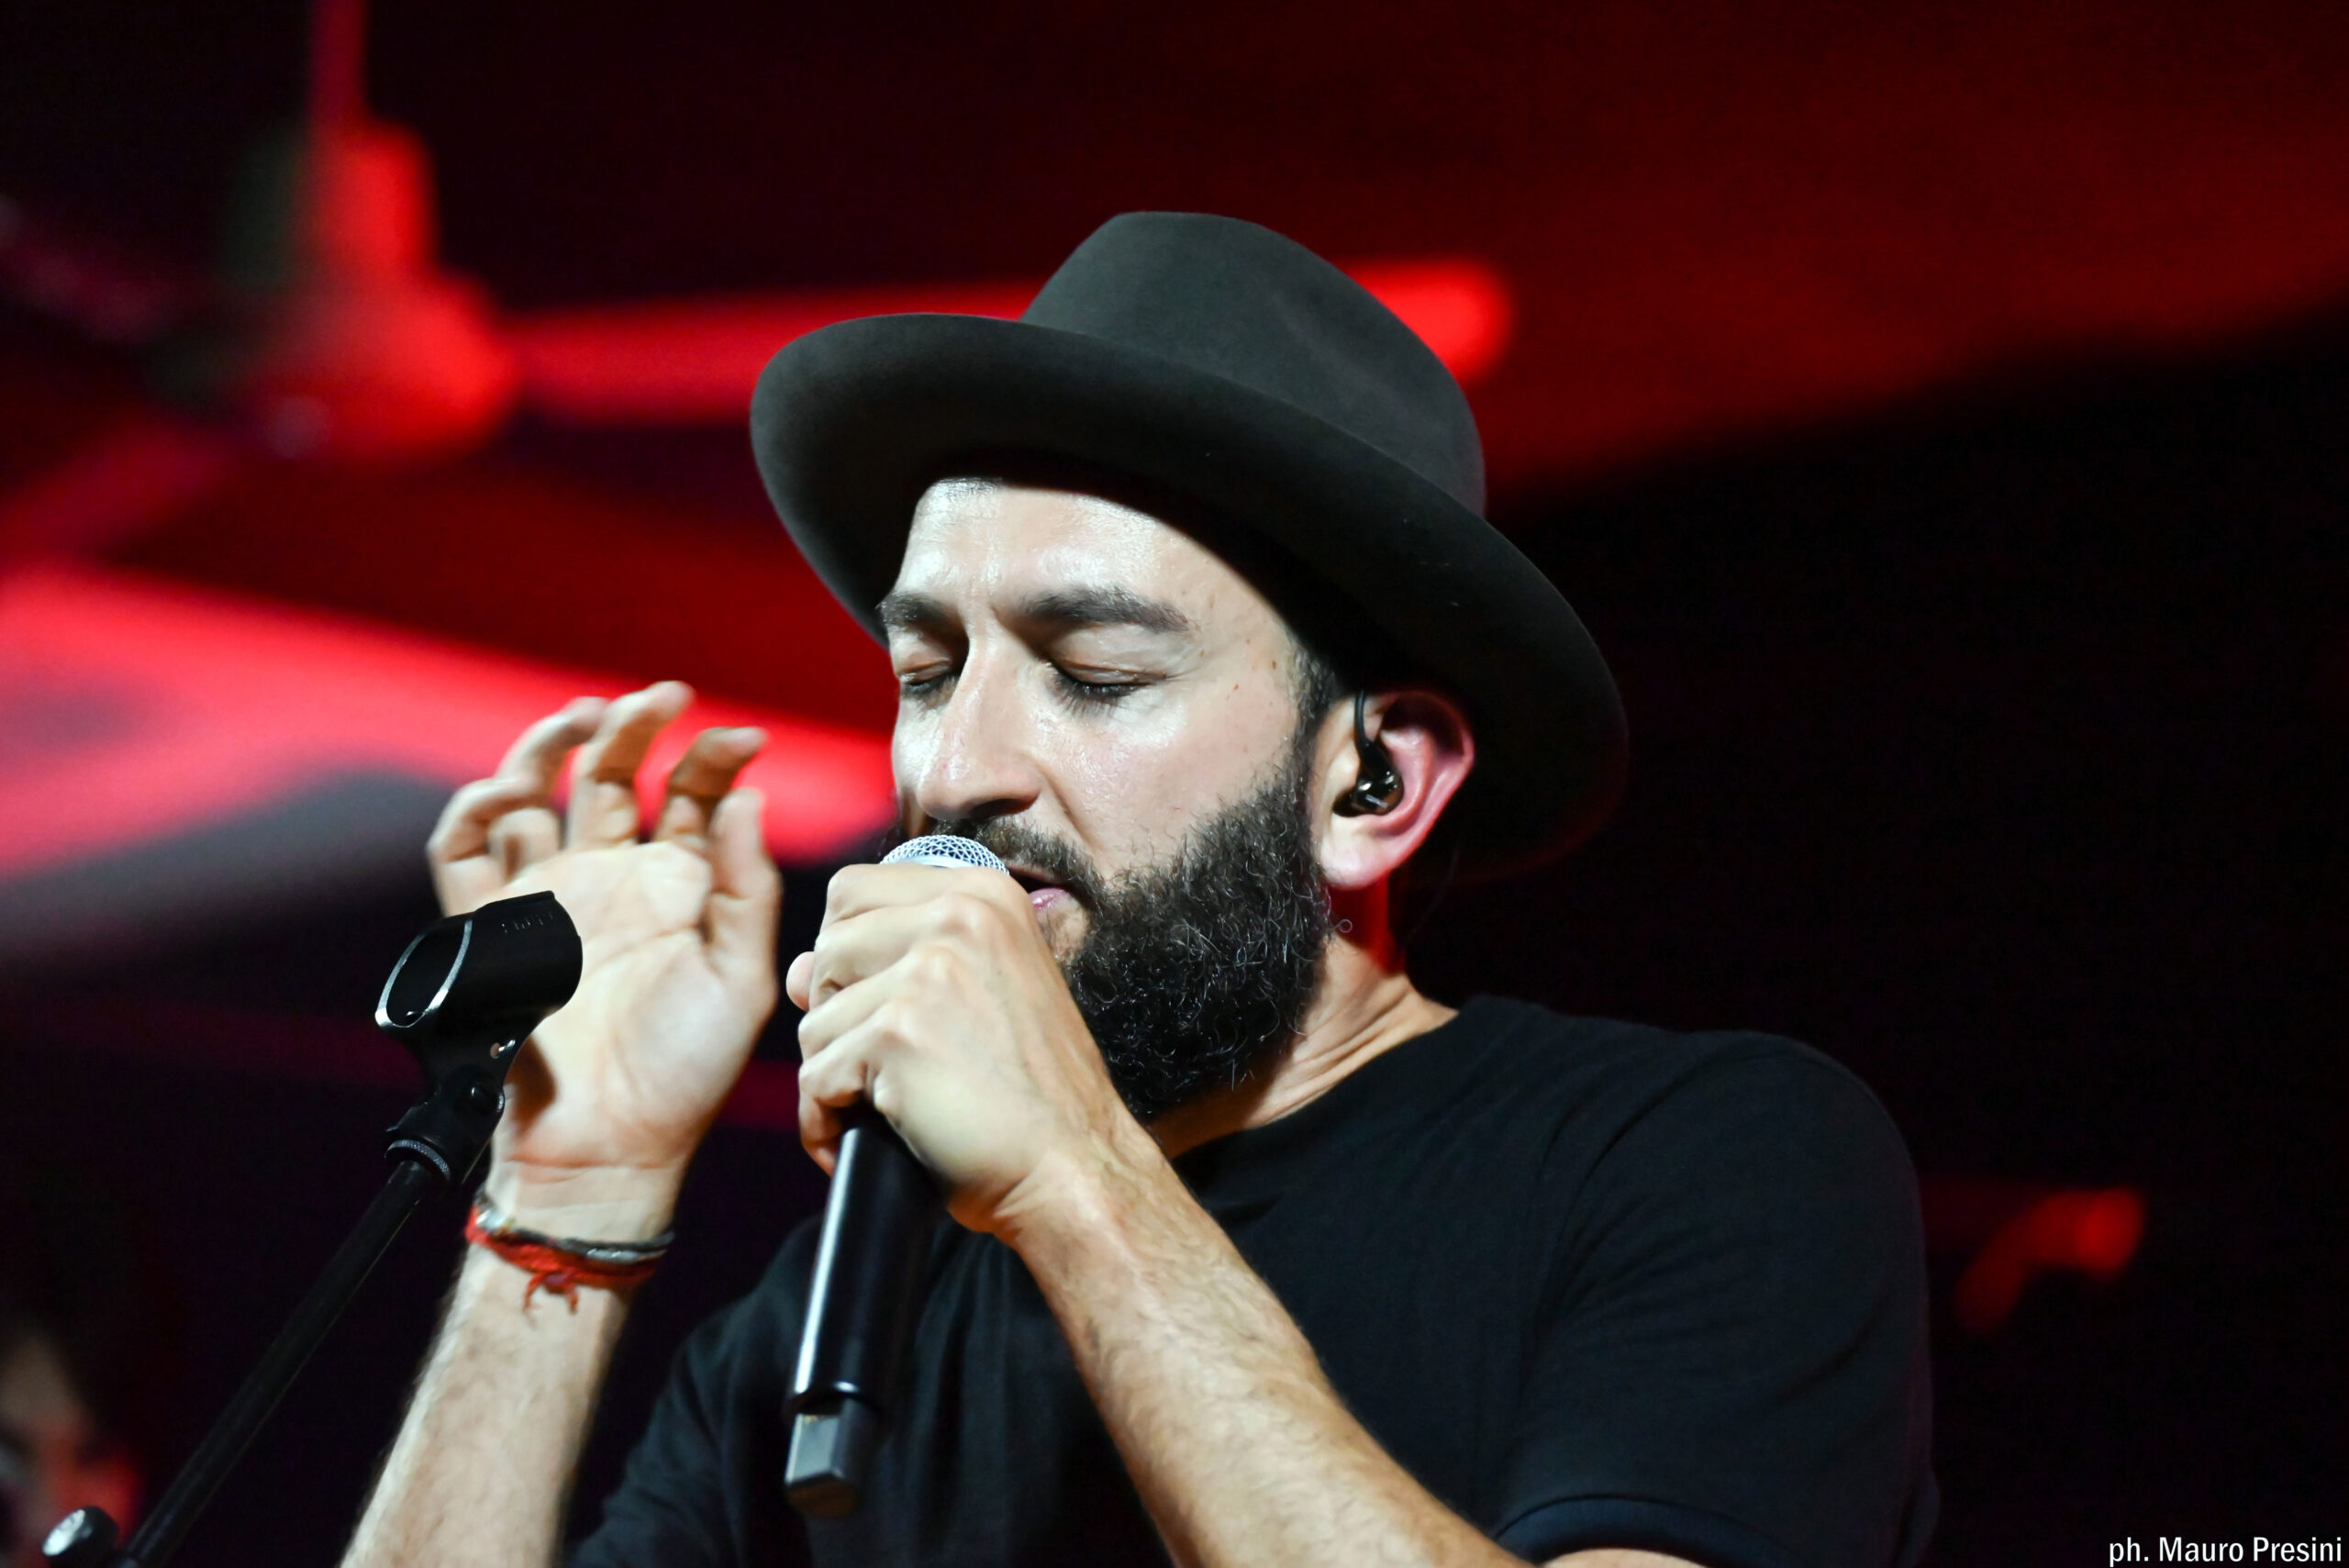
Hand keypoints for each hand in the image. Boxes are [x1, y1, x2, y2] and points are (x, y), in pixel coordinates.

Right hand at [427, 682, 780, 1231]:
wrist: (606, 1147)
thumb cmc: (681, 1074)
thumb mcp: (741, 976)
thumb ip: (745, 886)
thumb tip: (748, 796)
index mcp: (678, 887)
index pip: (690, 793)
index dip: (713, 755)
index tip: (743, 736)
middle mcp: (612, 880)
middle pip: (609, 773)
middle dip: (631, 724)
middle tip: (660, 697)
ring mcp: (549, 898)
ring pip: (534, 793)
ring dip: (550, 745)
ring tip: (584, 719)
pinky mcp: (491, 930)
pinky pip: (464, 855)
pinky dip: (476, 812)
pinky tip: (516, 795)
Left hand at [787, 864, 1150, 1235]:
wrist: (1073, 1167)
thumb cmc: (1031, 1093)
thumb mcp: (981, 994)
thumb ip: (894, 961)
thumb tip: (797, 971)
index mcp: (984, 894)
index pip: (853, 890)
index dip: (849, 952)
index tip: (884, 1004)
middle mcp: (958, 916)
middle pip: (825, 948)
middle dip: (837, 1013)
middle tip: (884, 1065)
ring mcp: (928, 971)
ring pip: (814, 1017)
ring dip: (835, 1072)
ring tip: (883, 1106)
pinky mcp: (898, 1033)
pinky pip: (815, 1075)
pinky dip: (827, 1120)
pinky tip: (866, 1137)